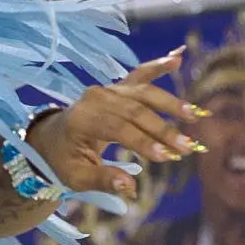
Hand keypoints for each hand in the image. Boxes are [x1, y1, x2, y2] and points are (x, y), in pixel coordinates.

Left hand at [26, 50, 201, 200]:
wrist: (51, 138)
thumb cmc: (64, 160)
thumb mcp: (77, 177)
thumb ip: (103, 180)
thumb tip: (129, 187)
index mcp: (82, 119)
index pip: (118, 128)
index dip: (143, 142)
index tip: (167, 156)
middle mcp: (95, 98)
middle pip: (134, 110)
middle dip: (163, 129)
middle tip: (188, 146)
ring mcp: (107, 89)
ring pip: (143, 93)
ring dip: (170, 103)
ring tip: (194, 115)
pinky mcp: (116, 87)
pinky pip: (139, 75)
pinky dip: (158, 66)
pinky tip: (178, 57)